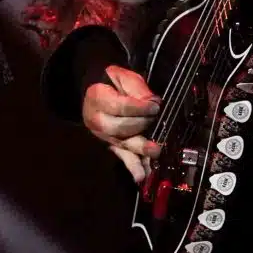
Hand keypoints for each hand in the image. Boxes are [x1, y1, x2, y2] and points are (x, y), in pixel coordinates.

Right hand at [82, 65, 161, 181]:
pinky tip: (141, 176)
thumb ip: (137, 89)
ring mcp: (103, 135)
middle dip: (142, 124)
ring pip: (123, 144)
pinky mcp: (111, 144)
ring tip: (155, 153)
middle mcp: (97, 120)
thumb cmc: (114, 82)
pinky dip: (132, 166)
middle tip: (156, 119)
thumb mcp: (124, 77)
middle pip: (121, 128)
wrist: (97, 90)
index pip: (120, 107)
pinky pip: (122, 156)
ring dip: (140, 150)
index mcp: (97, 98)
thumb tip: (152, 103)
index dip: (140, 108)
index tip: (155, 106)